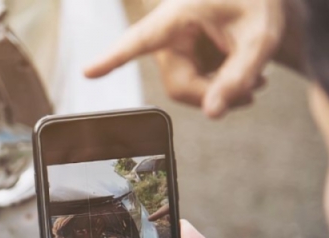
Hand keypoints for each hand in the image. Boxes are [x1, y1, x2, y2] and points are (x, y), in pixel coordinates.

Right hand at [84, 0, 299, 117]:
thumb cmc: (256, 2)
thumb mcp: (260, 38)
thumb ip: (239, 77)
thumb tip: (213, 115)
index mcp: (177, 16)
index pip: (139, 41)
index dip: (113, 58)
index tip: (87, 71)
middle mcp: (167, 33)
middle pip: (179, 84)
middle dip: (213, 94)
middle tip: (252, 93)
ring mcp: (172, 46)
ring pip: (186, 88)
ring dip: (219, 92)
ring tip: (255, 81)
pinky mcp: (181, 55)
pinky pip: (192, 83)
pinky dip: (218, 86)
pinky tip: (245, 78)